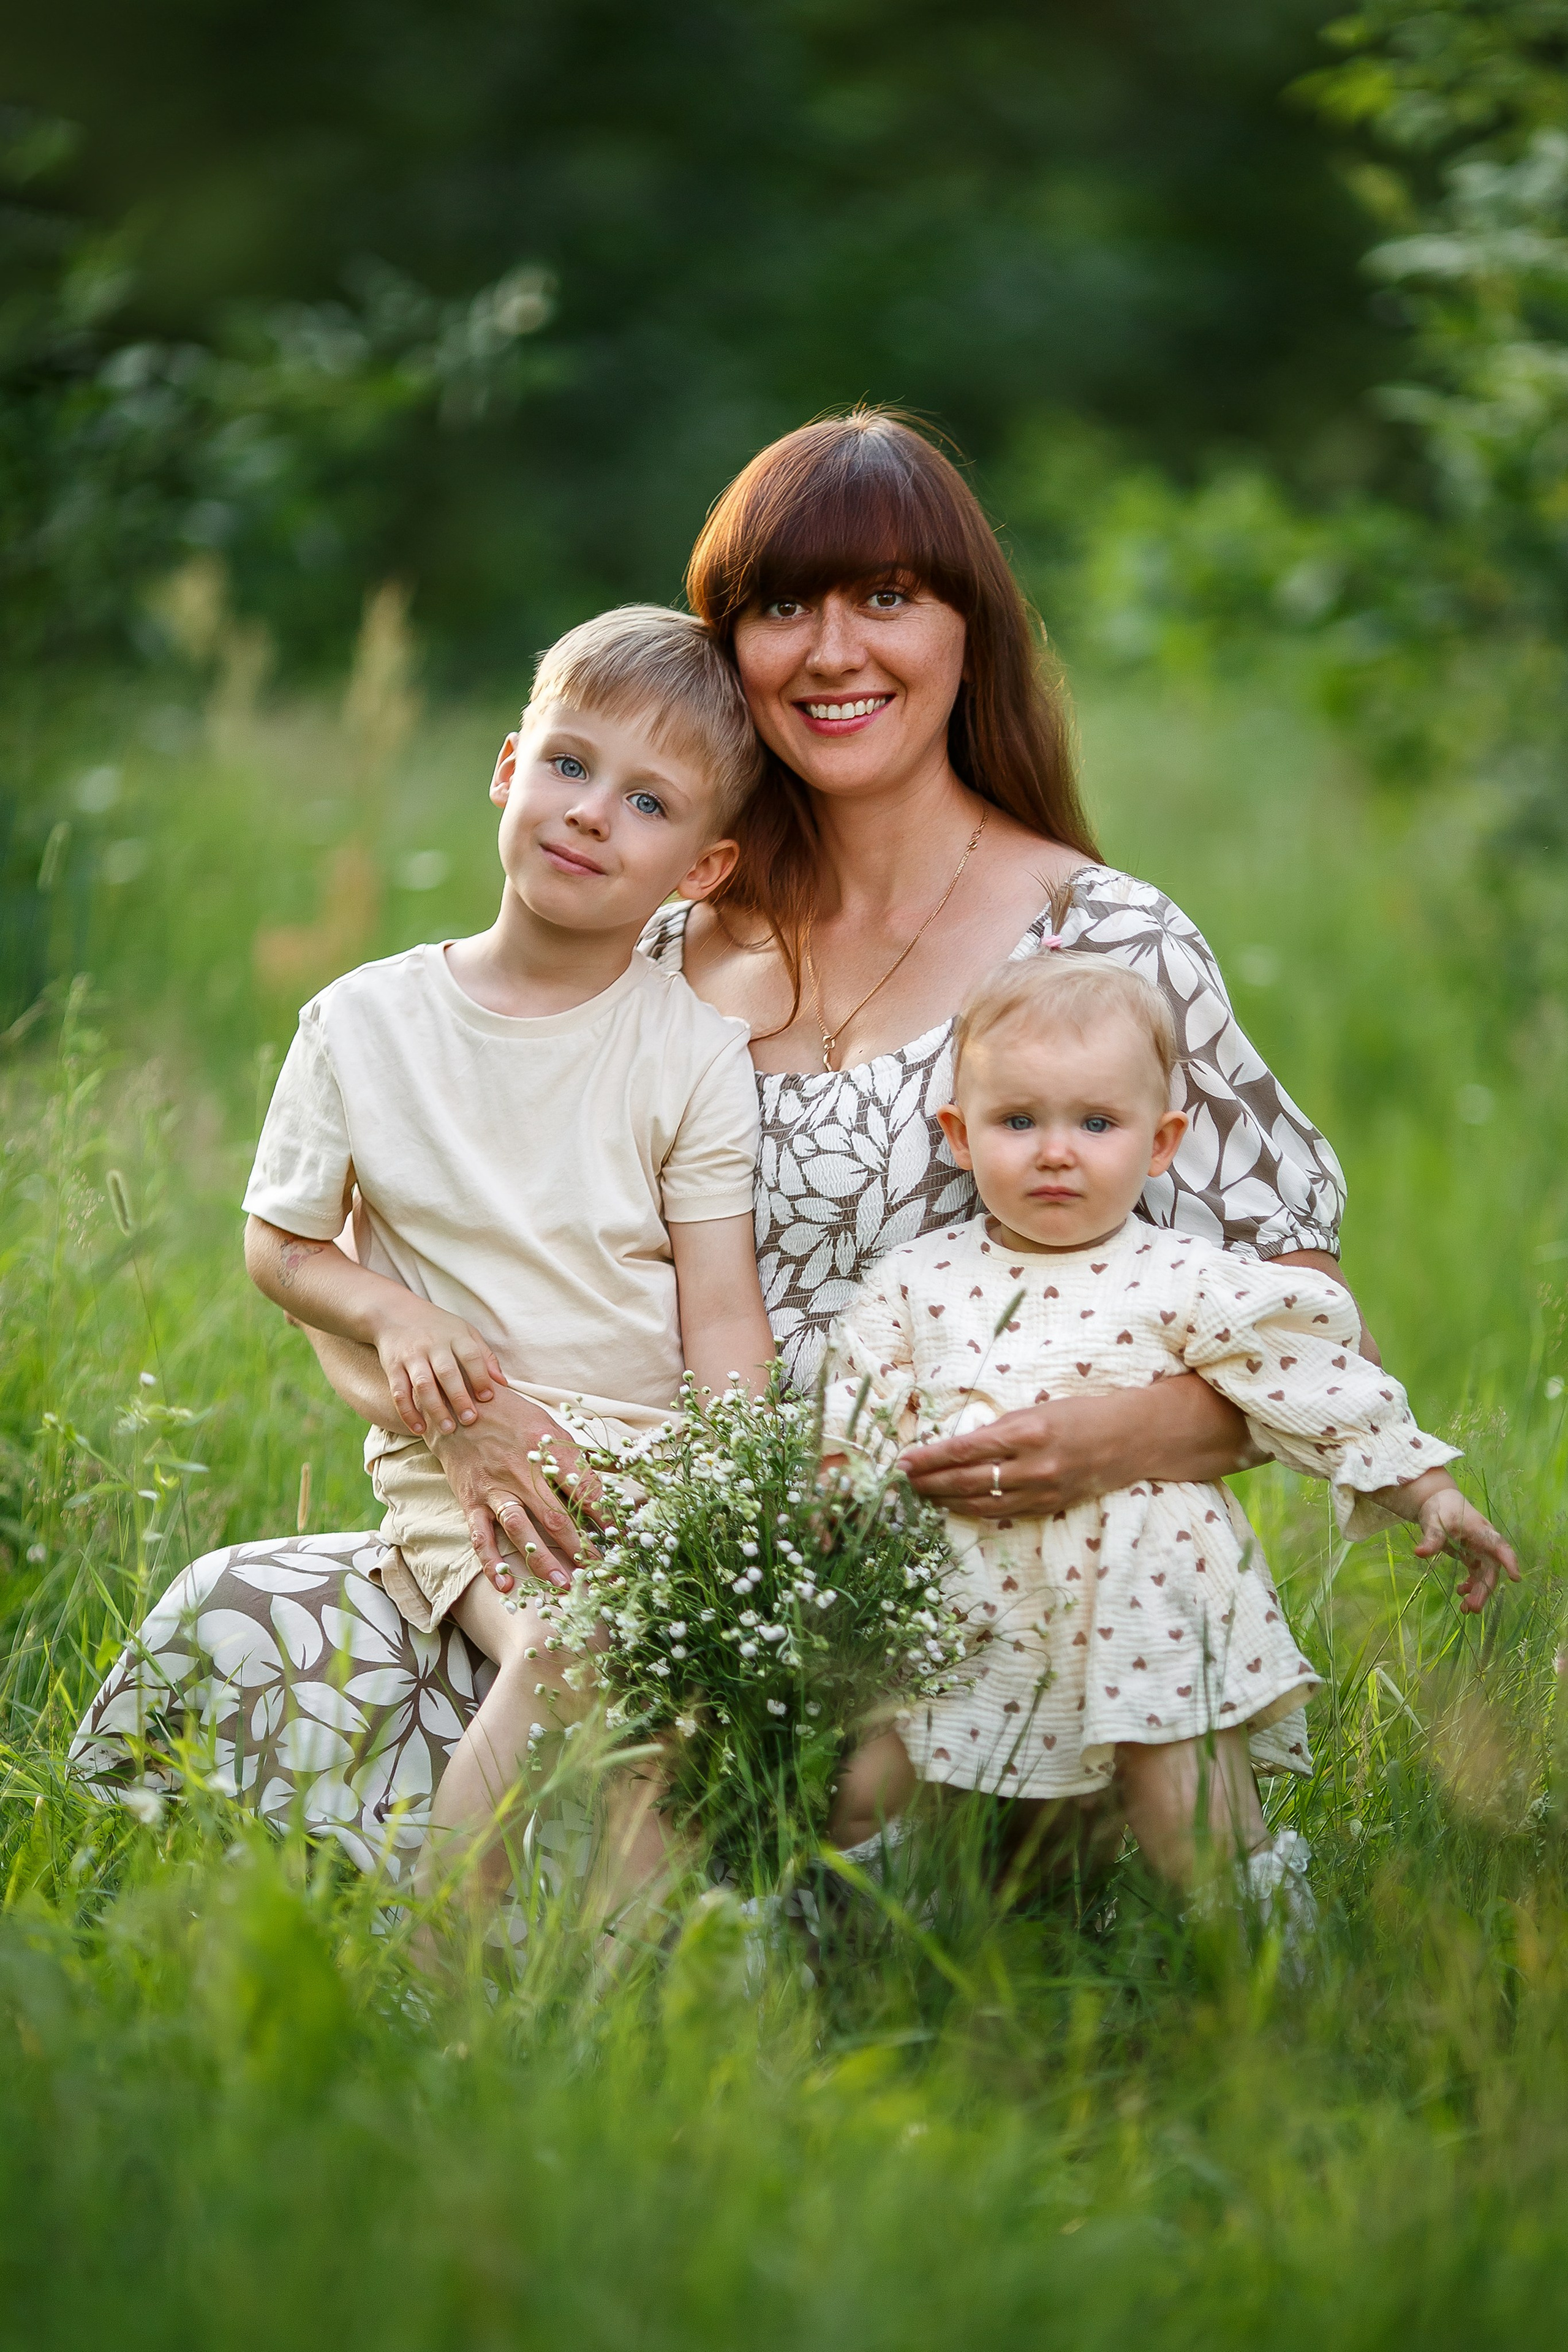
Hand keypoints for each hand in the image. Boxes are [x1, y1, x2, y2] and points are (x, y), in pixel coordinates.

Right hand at [370, 1295, 505, 1438]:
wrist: (394, 1313)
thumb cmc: (438, 1327)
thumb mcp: (464, 1331)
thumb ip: (484, 1356)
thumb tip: (503, 1383)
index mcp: (454, 1335)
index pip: (471, 1355)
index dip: (480, 1376)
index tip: (488, 1397)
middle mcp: (432, 1345)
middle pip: (447, 1373)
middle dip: (459, 1398)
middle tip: (470, 1420)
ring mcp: (411, 1356)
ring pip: (423, 1385)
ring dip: (435, 1409)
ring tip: (448, 1429)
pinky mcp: (393, 1367)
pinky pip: (399, 1392)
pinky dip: (408, 1413)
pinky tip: (420, 1429)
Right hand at [429, 1388, 603, 1593]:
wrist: (457, 1404)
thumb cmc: (509, 1414)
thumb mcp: (548, 1425)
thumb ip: (575, 1454)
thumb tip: (612, 1472)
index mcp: (546, 1450)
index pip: (583, 1487)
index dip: (605, 1514)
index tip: (623, 1535)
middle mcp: (521, 1472)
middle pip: (556, 1515)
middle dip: (581, 1547)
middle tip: (601, 1571)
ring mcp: (495, 1489)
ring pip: (521, 1530)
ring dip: (543, 1560)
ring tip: (564, 1584)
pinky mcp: (472, 1501)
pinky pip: (481, 1536)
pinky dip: (492, 1562)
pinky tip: (505, 1586)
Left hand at [899, 1377, 1256, 1517]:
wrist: (1130, 1439)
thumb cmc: (1080, 1414)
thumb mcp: (1037, 1409)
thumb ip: (1000, 1429)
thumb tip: (957, 1445)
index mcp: (1027, 1431)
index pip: (964, 1449)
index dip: (930, 1458)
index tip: (904, 1460)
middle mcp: (1032, 1465)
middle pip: (966, 1479)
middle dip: (929, 1482)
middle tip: (902, 1482)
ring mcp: (1042, 1491)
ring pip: (980, 1502)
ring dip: (945, 1499)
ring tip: (920, 1495)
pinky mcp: (1049, 1506)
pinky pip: (1002, 1512)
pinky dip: (973, 1510)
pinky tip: (953, 1506)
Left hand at [1411, 1483, 1519, 1612]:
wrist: (1438, 1500)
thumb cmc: (1441, 1508)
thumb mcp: (1434, 1521)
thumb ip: (1431, 1539)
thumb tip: (1420, 1553)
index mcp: (1482, 1532)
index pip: (1500, 1547)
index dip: (1509, 1562)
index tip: (1516, 1578)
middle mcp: (1485, 1543)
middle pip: (1491, 1569)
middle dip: (1484, 1589)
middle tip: (1472, 1608)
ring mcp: (1479, 1550)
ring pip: (1484, 1575)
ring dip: (1477, 1592)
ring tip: (1465, 1609)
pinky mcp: (1472, 1555)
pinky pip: (1476, 1574)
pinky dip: (1470, 1585)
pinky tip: (1460, 1592)